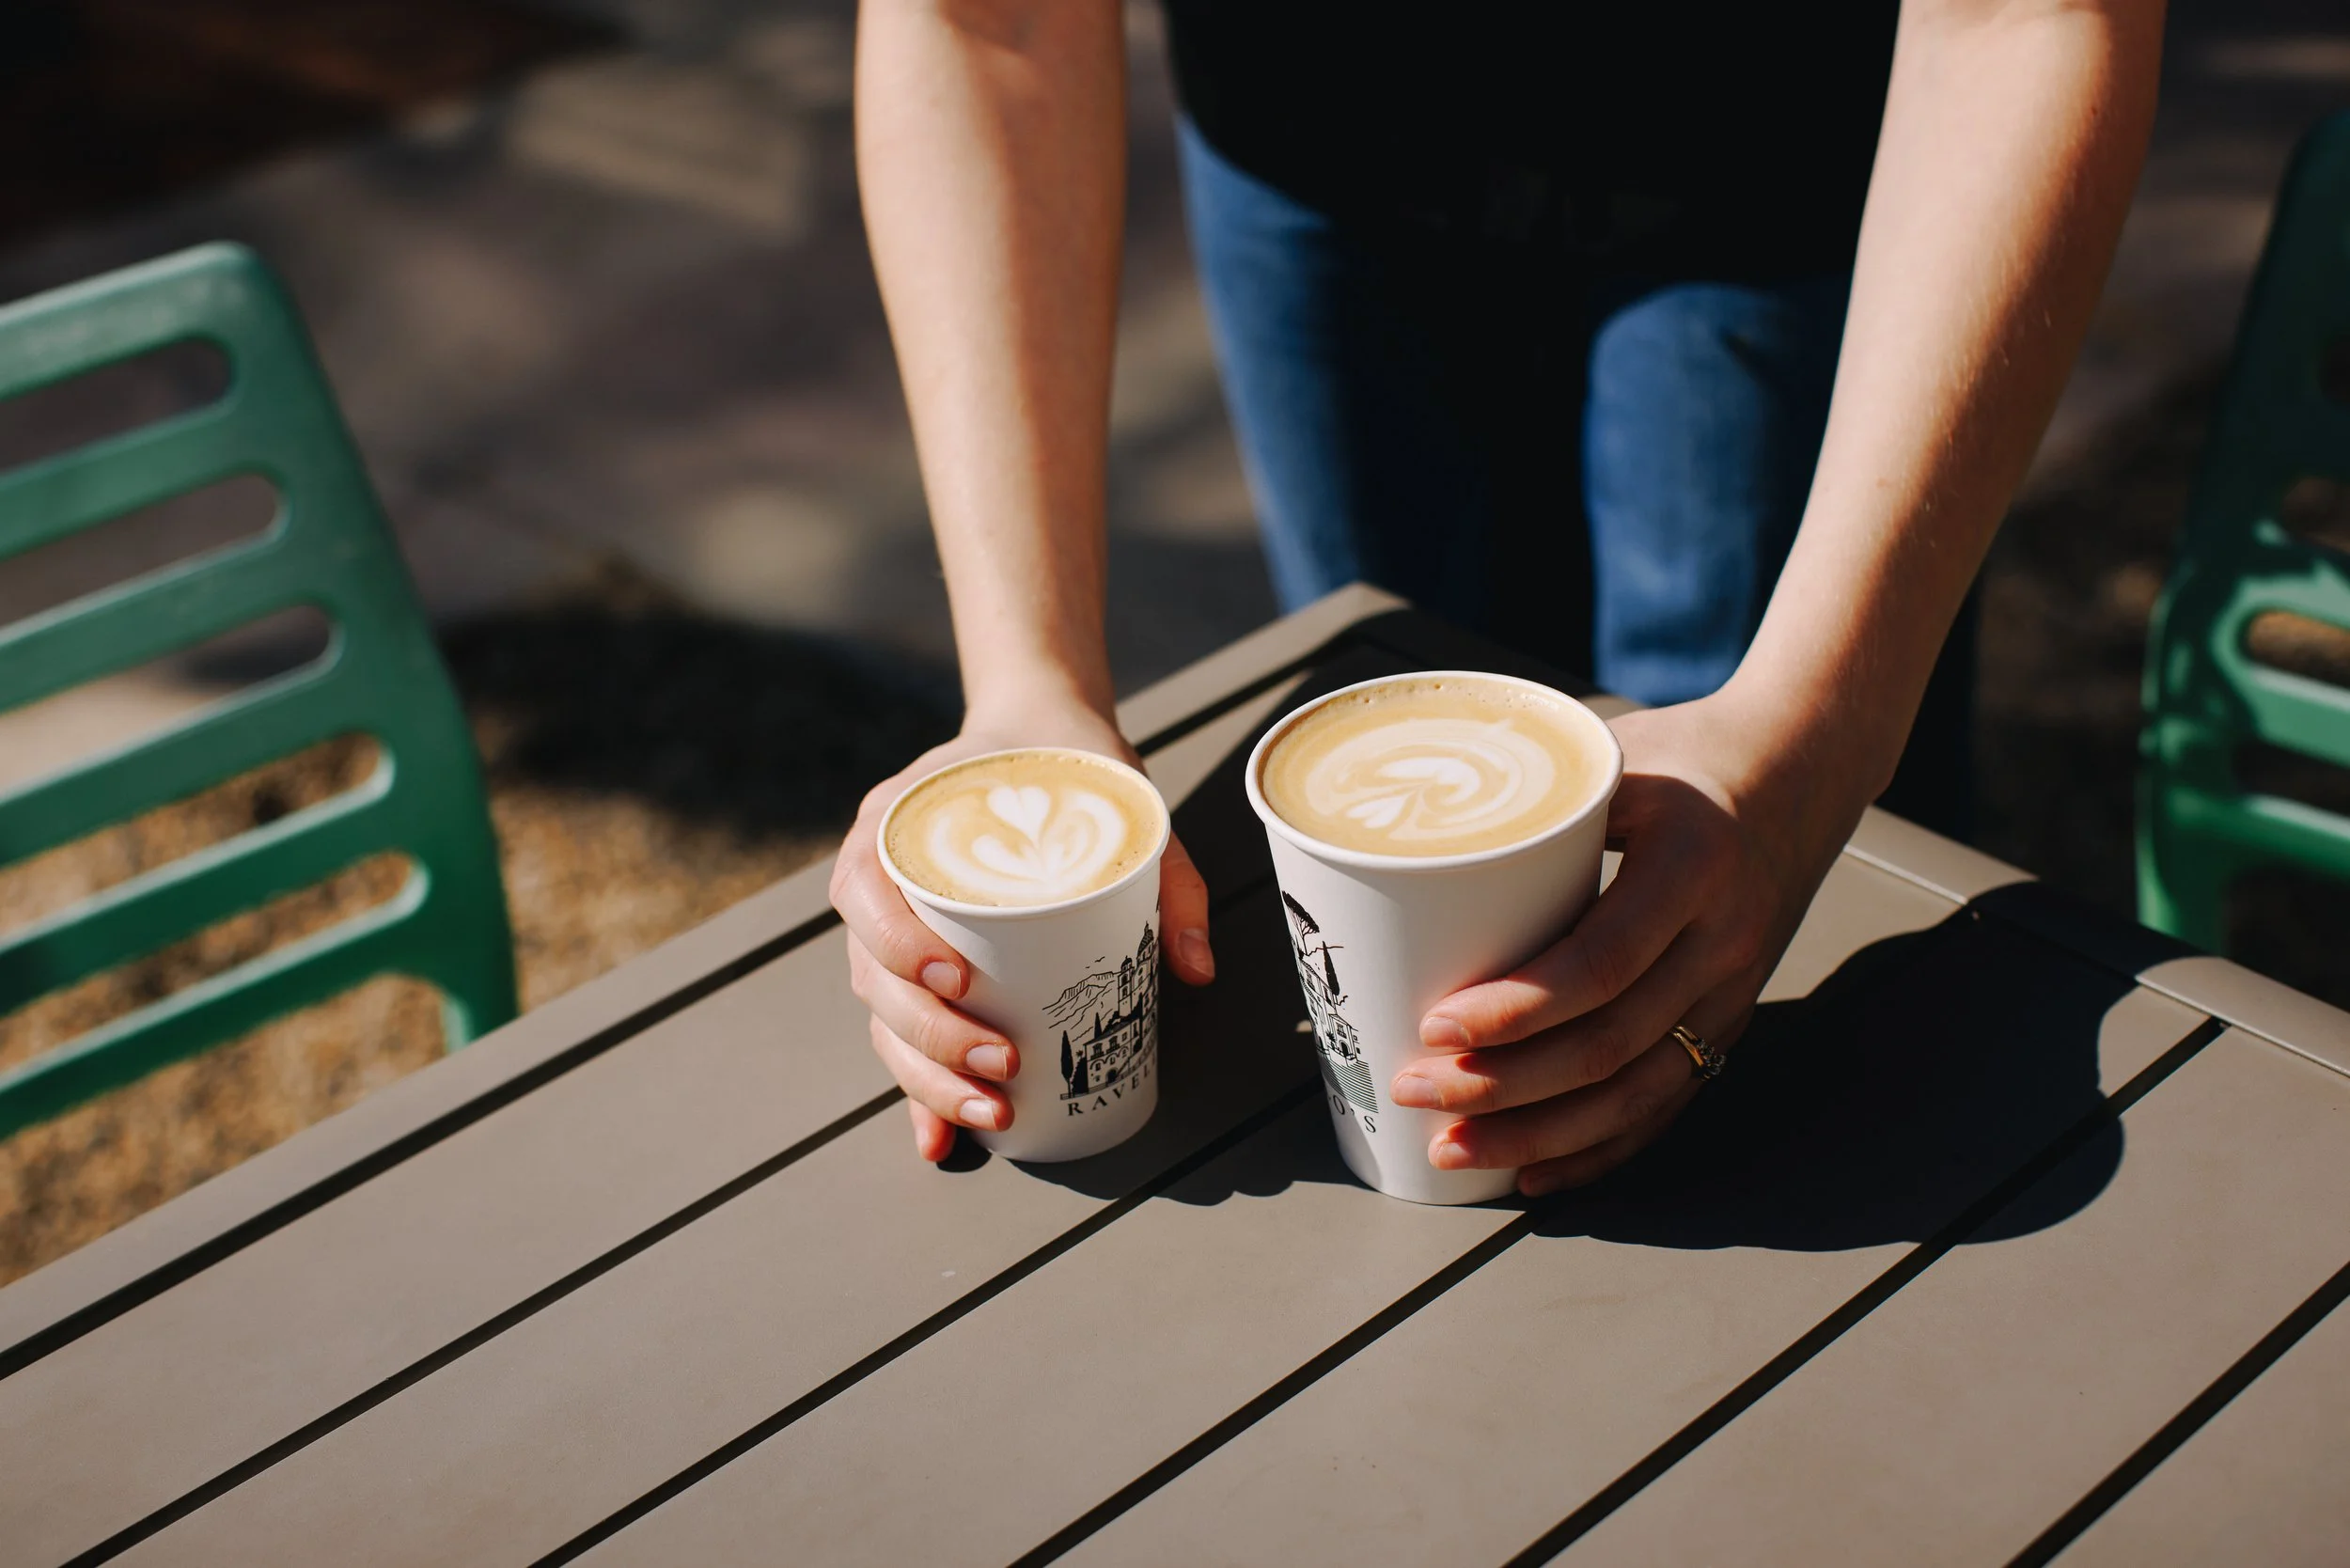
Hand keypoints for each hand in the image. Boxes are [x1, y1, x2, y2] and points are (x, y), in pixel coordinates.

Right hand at [829, 699, 1215, 1161]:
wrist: (1034, 732)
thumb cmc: (1066, 767)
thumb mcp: (1120, 805)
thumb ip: (1167, 878)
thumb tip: (1199, 971)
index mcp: (897, 824)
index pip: (869, 892)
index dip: (901, 946)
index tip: (960, 980)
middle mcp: (874, 877)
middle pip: (873, 977)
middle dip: (932, 1037)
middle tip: (1003, 1066)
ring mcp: (884, 927)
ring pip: (882, 1018)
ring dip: (926, 1076)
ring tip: (994, 1111)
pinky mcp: (909, 967)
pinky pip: (898, 1034)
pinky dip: (916, 1091)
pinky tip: (941, 1143)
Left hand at [1387, 692, 1864, 1196]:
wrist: (1799, 772)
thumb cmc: (1683, 755)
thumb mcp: (1613, 757)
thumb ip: (1530, 805)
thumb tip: (1402, 840)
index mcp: (1691, 866)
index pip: (1600, 963)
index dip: (1516, 1009)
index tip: (1436, 1026)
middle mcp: (1722, 940)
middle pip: (1609, 1044)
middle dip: (1504, 1085)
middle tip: (1416, 1091)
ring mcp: (1732, 991)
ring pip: (1635, 1092)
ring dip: (1538, 1134)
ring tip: (1453, 1150)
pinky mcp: (1728, 1021)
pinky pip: (1665, 1103)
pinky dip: (1598, 1149)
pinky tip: (1533, 1174)